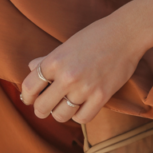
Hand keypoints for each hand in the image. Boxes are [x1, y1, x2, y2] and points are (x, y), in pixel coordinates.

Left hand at [20, 15, 143, 124]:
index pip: (29, 87)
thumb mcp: (67, 44)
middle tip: (46, 107)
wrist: (125, 33)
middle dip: (41, 109)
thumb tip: (30, 68)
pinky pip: (82, 118)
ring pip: (61, 116)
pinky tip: (80, 107)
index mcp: (55, 60)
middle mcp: (67, 76)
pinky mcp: (102, 96)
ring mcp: (85, 88)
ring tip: (65, 106)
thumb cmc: (95, 36)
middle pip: (42, 107)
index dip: (27, 96)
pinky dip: (78, 115)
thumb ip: (48, 59)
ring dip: (60, 113)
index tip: (30, 99)